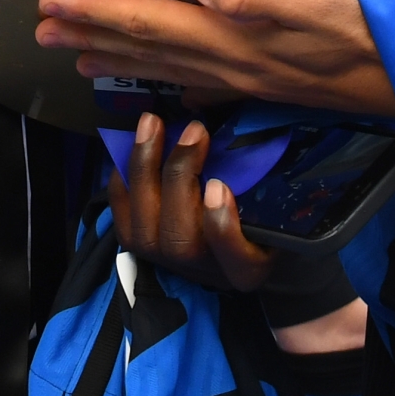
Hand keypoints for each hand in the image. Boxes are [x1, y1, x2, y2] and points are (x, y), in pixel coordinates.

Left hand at [39, 0, 394, 116]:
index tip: (47, 1)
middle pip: (144, 48)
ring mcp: (247, 79)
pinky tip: (157, 82)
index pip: (148, 21)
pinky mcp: (267, 83)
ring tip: (76, 56)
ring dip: (116, 59)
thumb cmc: (373, 25)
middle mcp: (230, 64)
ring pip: (164, 69)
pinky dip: (164, 78)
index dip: (94, 10)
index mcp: (233, 38)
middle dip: (90, 36)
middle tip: (39, 30)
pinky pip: (196, 82)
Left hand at [108, 111, 275, 291]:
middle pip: (181, 239)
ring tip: (153, 123)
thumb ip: (264, 190)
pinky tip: (135, 144)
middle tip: (195, 130)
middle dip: (180, 176)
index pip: (236, 260)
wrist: (217, 250)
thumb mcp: (273, 212)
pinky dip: (123, 177)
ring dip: (145, 166)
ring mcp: (164, 262)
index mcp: (246, 269)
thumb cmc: (254, 220)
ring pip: (144, 224)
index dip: (223, 227)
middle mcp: (202, 271)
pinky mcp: (137, 247)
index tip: (220, 186)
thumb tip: (250, 140)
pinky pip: (121, 213)